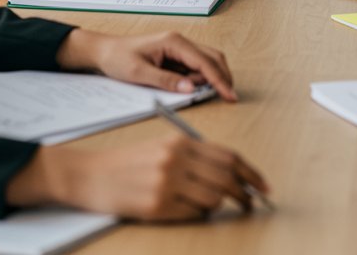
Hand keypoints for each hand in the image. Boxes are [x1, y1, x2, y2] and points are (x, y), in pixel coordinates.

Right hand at [8, 136, 268, 219]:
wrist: (92, 175)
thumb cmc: (129, 161)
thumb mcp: (163, 146)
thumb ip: (194, 155)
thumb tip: (230, 172)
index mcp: (180, 141)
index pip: (228, 157)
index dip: (251, 172)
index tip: (264, 184)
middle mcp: (177, 160)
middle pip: (226, 178)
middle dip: (245, 192)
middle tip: (253, 201)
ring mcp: (168, 184)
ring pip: (214, 198)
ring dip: (221, 204)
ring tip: (220, 205)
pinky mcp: (158, 207)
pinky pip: (194, 214)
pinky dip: (199, 213)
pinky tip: (192, 209)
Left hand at [58, 28, 237, 100]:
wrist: (103, 52)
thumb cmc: (118, 58)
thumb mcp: (139, 73)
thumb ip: (166, 81)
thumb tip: (191, 89)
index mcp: (173, 42)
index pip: (204, 61)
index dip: (219, 79)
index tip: (229, 95)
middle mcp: (179, 42)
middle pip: (212, 57)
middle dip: (222, 76)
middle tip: (228, 96)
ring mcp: (177, 49)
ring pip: (205, 62)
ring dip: (209, 78)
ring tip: (201, 94)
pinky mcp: (174, 57)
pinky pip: (194, 67)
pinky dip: (199, 79)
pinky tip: (191, 89)